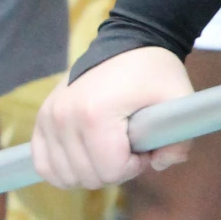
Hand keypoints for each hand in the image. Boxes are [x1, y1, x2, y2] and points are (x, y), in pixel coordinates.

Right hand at [32, 47, 192, 189]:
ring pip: (66, 177)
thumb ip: (179, 140)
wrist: (129, 42)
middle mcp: (64, 117)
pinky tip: (85, 156)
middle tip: (129, 144)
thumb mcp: (179, 99)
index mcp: (96, 114)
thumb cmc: (154, 72)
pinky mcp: (41, 119)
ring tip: (110, 146)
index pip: (112, 171)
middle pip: (89, 177)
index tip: (144, 144)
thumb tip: (160, 164)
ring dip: (91, 170)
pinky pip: (44, 165)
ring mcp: (48, 118)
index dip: (135, 165)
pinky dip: (64, 169)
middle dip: (115, 168)